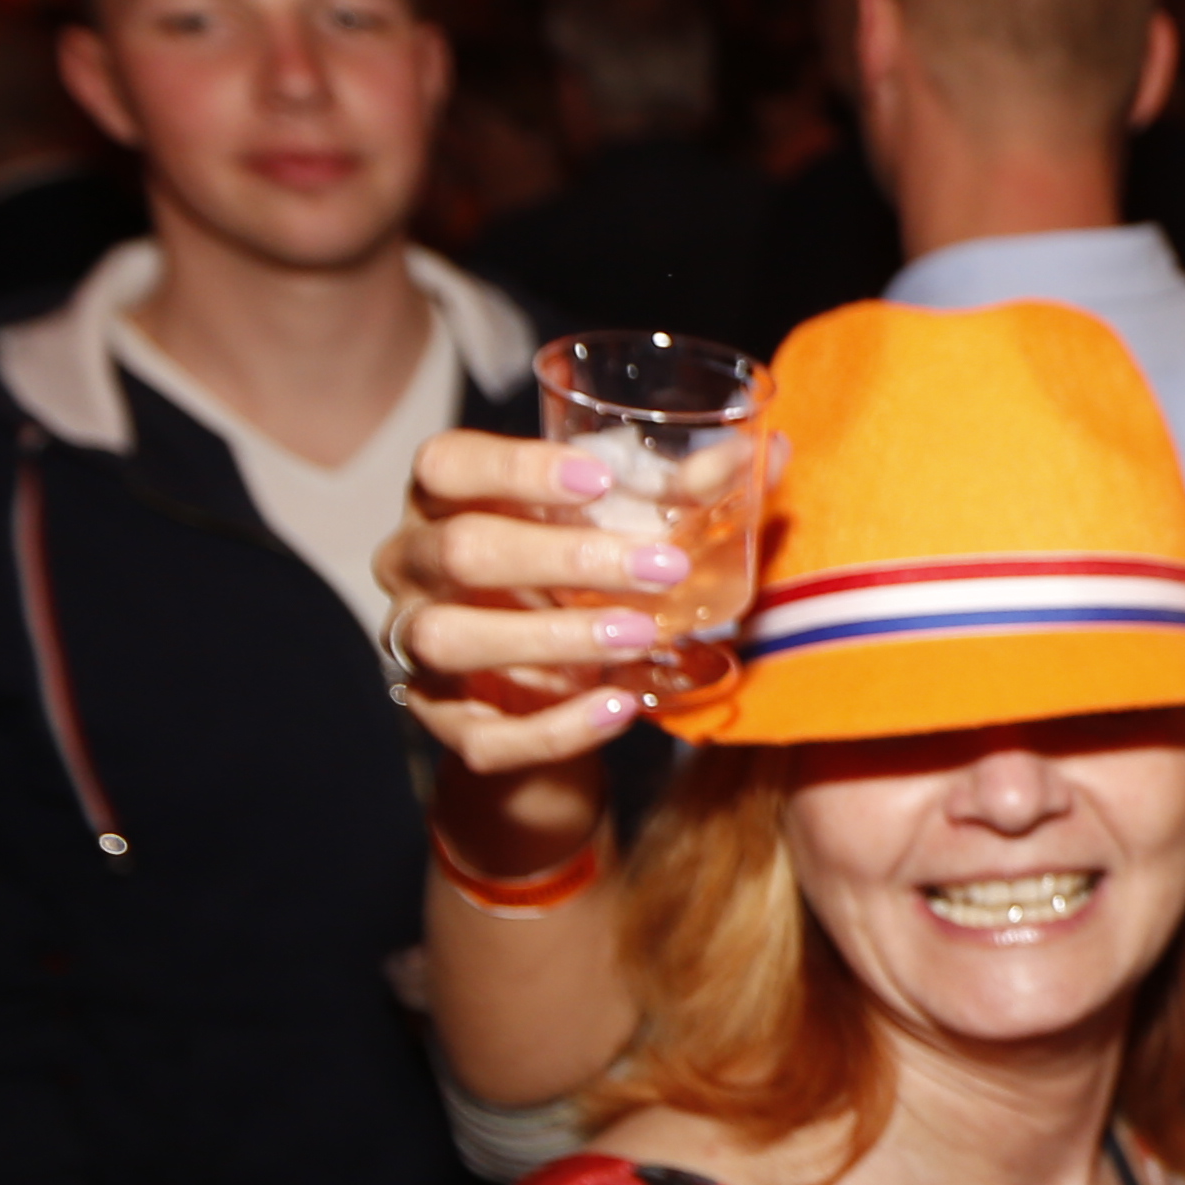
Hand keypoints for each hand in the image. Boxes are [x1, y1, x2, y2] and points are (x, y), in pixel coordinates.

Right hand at [379, 427, 672, 807]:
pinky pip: (483, 734)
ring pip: (452, 639)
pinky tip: (620, 706)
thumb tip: (774, 449)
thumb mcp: (617, 536)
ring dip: (553, 637)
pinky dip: (555, 727)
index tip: (603, 478)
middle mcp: (410, 566)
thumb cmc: (574, 588)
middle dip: (564, 557)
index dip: (516, 466)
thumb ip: (686, 496)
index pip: (447, 463)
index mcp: (444, 503)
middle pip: (461, 549)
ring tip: (642, 636)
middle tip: (663, 569)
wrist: (535, 703)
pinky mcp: (440, 724)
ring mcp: (413, 647)